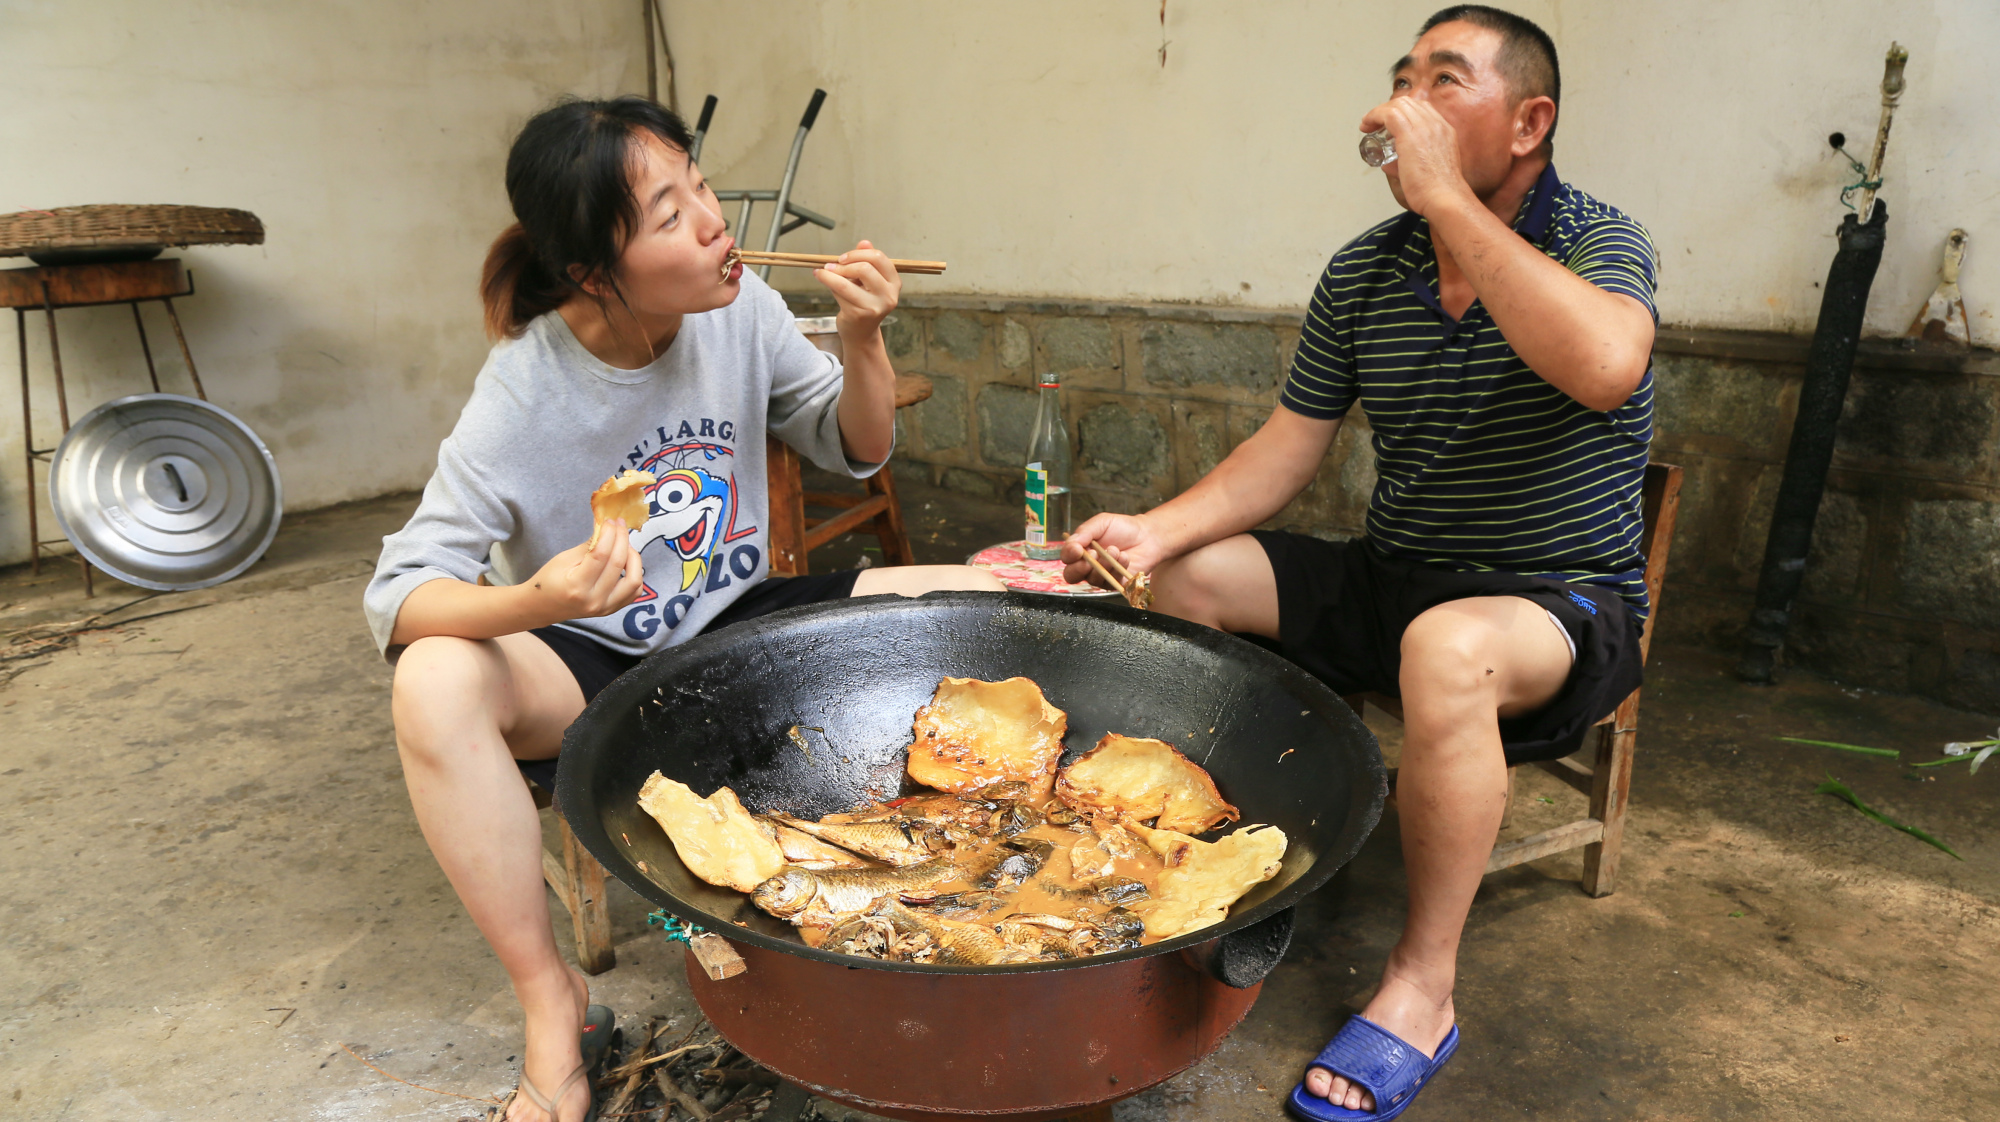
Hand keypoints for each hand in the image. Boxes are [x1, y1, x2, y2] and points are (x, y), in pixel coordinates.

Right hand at [523, 519, 646, 621]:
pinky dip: (635, 573)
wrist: (543, 607)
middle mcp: (594, 600)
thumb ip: (589, 545)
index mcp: (577, 586)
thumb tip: (607, 528)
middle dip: (622, 539)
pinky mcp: (612, 610)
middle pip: (618, 564)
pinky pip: (634, 591)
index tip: (610, 521)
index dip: (609, 533)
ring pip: (634, 580)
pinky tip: (626, 561)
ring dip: (633, 557)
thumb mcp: (564, 558)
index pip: (601, 554)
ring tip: (624, 545)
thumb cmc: (549, 581)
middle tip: (619, 525)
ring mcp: (605, 608)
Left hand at [815, 240, 900, 339]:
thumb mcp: (868, 280)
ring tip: (822, 271)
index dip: (859, 253)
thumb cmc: (863, 302)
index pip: (879, 258)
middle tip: (833, 265)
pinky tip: (821, 277)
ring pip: (847, 281)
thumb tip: (864, 242)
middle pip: (865, 268)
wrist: (861, 333)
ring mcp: (874, 306)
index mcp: (894, 283)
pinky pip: (839, 292)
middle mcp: (888, 295)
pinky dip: (827, 282)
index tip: (843, 257)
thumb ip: (867, 261)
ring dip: (831, 273)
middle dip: (845, 263)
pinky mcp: (858, 314)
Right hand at [1061, 512, 1163, 588]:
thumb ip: (1084, 531)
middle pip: (1072, 576)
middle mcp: (1088, 566)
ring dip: (1104, 564)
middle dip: (1080, 567)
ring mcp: (1101, 576)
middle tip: (1094, 555)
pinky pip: (1110, 582)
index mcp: (1081, 550)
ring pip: (1092, 579)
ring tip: (1115, 550)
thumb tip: (1071, 544)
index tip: (1077, 549)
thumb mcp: (1101, 522)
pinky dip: (1117, 568)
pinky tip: (1124, 557)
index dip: (1069, 555)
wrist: (1147, 535)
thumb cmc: (1123, 528)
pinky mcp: (1116, 584)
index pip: (1066, 558)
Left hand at [1359, 97, 1474, 218]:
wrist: (1445, 198)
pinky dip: (1374, 116)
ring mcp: (1425, 127)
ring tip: (1368, 124)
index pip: (1422, 108)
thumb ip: (1408, 164)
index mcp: (1444, 131)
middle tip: (1374, 123)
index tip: (1389, 122)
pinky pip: (1389, 114)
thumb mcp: (1427, 171)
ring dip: (1379, 112)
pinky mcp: (1410, 135)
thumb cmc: (1437, 192)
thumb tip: (1388, 165)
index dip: (1402, 111)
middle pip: (1409, 103)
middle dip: (1388, 109)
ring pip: (1398, 105)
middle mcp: (1437, 124)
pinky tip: (1366, 125)